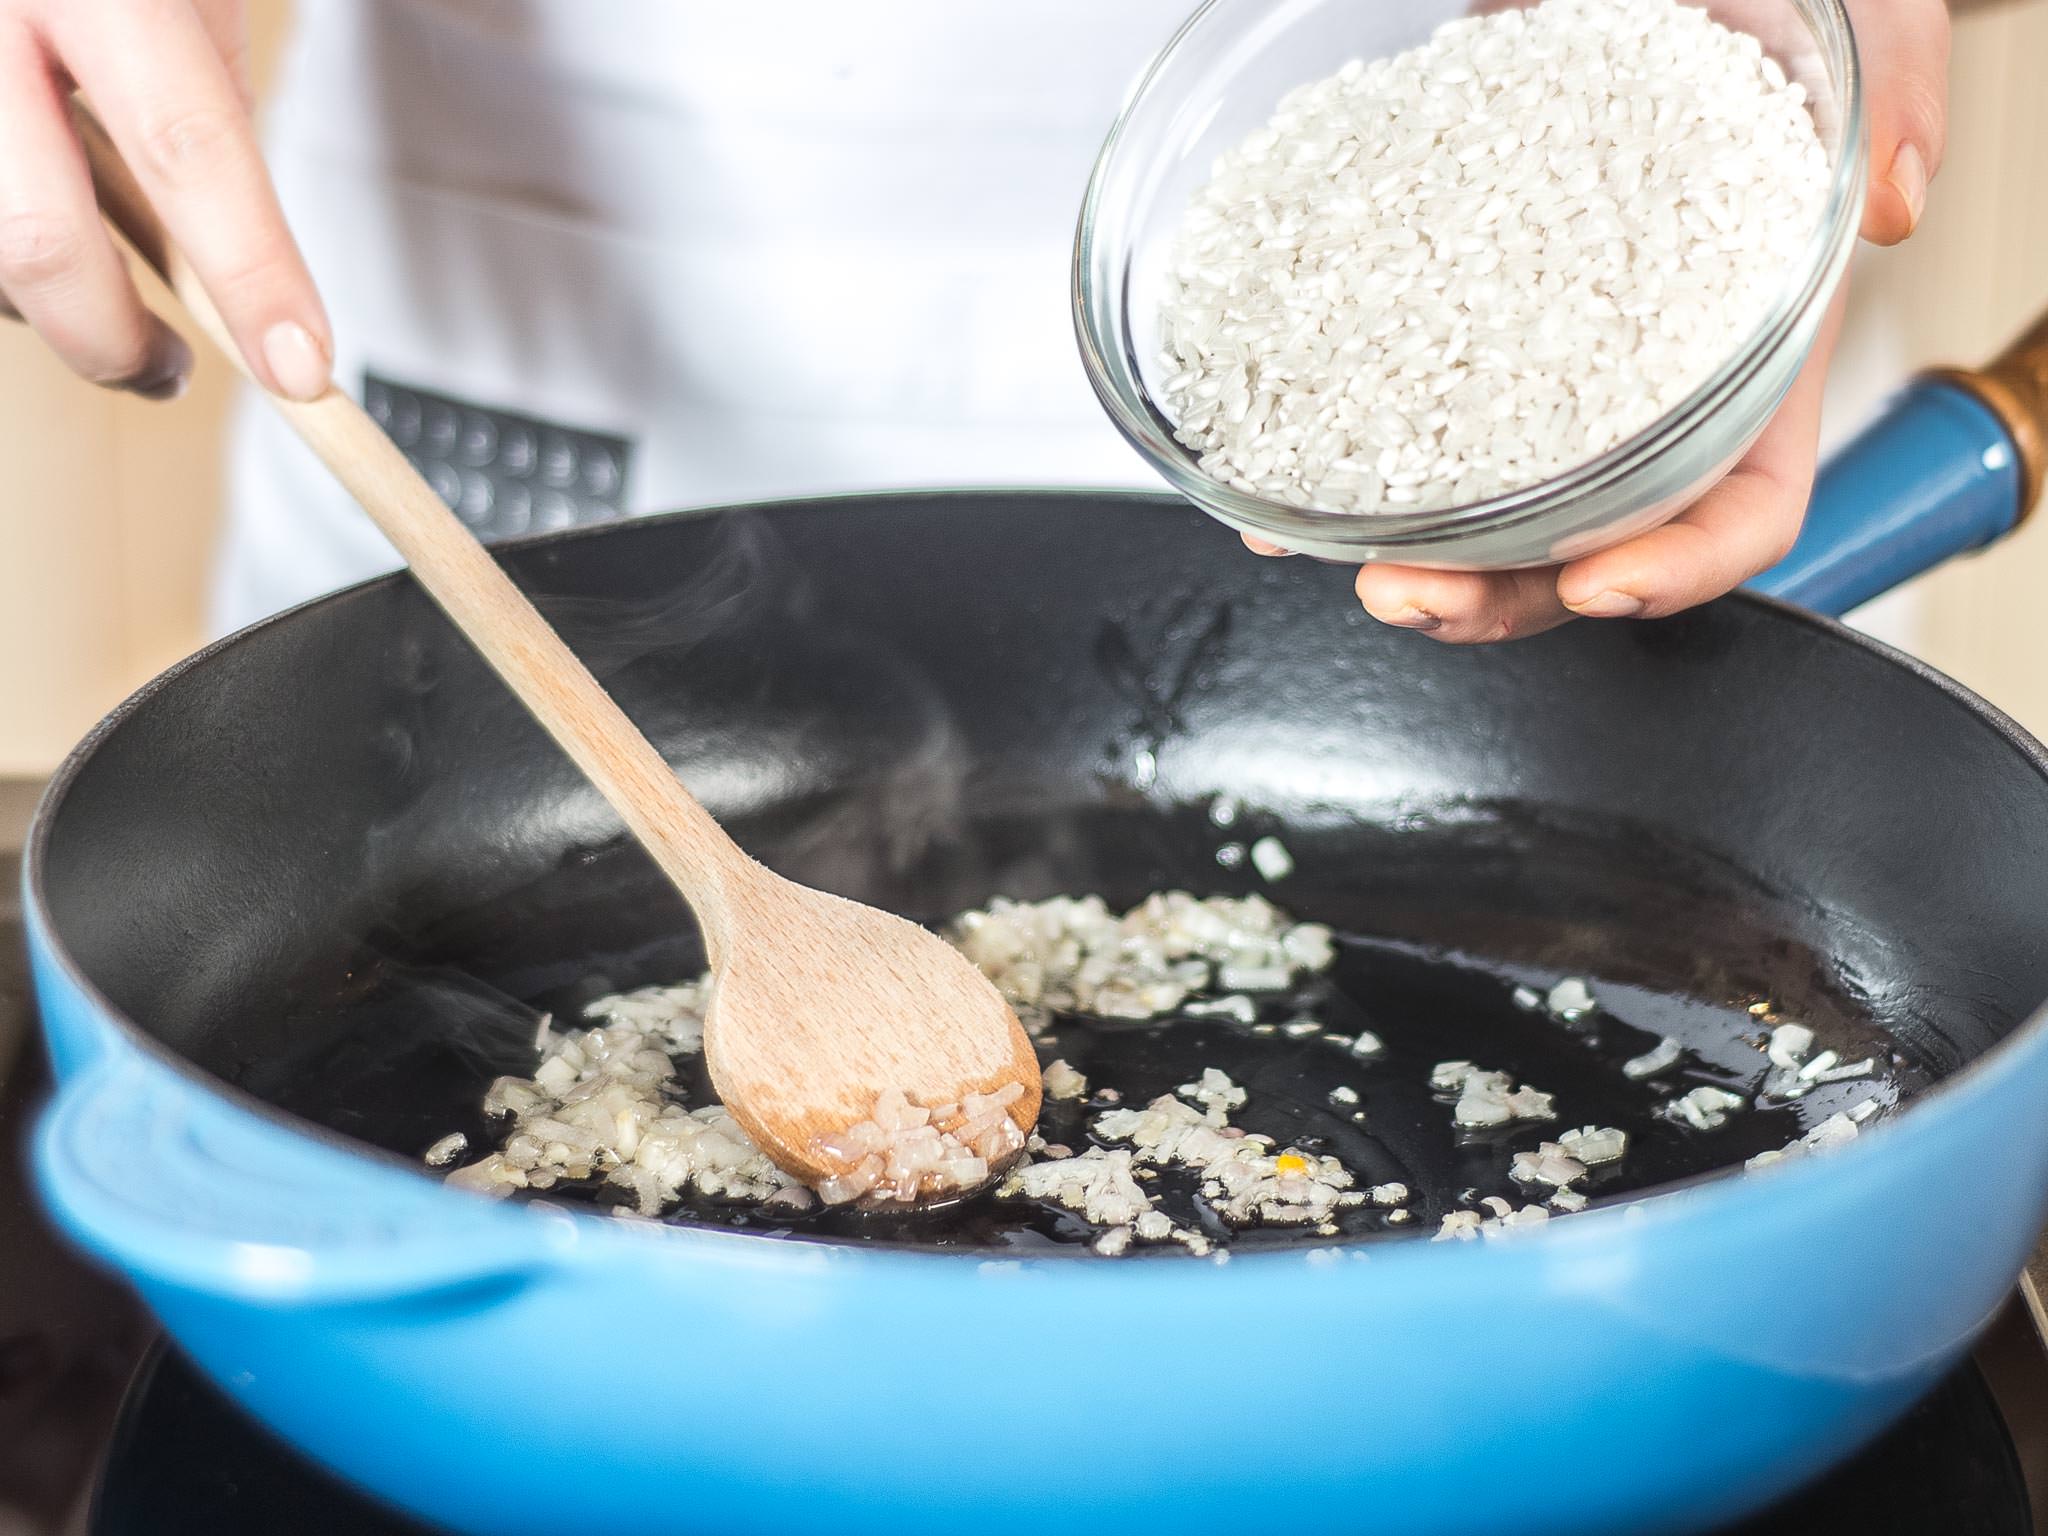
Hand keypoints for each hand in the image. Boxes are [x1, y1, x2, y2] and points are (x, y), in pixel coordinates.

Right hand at [0, 0, 328, 400]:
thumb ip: (199, 111)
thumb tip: (225, 266)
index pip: (186, 145)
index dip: (250, 270)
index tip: (301, 367)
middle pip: (33, 238)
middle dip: (107, 339)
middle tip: (166, 369)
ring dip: (36, 303)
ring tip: (98, 296)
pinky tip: (33, 245)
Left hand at [1249, 0, 1950, 643]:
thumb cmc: (1742, 1)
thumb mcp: (1845, 20)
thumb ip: (1890, 90)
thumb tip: (1890, 196)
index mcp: (1757, 353)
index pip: (1745, 509)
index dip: (1684, 568)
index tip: (1604, 584)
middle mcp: (1643, 385)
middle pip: (1587, 543)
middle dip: (1502, 594)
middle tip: (1416, 594)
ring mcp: (1539, 365)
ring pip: (1487, 513)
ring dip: (1417, 557)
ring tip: (1345, 562)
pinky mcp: (1449, 327)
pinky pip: (1397, 420)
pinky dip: (1342, 466)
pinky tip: (1285, 486)